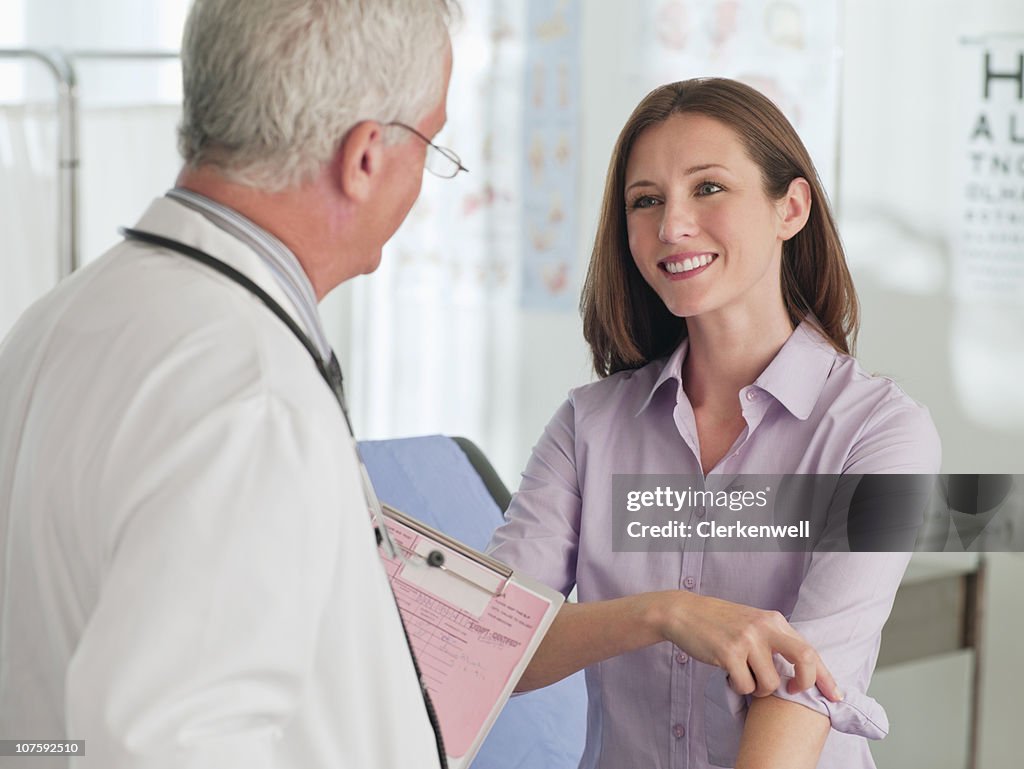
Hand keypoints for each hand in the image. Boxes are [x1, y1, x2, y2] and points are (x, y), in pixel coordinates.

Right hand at [649, 591, 842, 700]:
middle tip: (793, 691)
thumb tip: (801, 673)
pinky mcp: (729, 653)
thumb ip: (775, 641)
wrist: (684, 613)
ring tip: (743, 674)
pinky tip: (728, 672)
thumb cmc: (720, 623)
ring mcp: (747, 639)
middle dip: (805, 683)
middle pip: (804, 659)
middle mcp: (764, 627)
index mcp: (774, 620)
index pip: (810, 649)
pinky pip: (745, 686)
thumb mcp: (753, 624)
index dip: (825, 676)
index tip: (835, 695)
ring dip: (758, 689)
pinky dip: (738, 687)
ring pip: (770, 683)